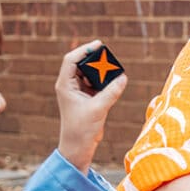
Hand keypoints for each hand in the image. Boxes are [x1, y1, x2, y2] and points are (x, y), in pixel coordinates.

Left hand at [56, 41, 127, 173]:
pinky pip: (95, 83)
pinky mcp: (86, 98)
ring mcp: (78, 91)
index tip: (99, 44)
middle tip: (110, 58)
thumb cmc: (82, 129)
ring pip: (89, 73)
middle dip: (95, 59)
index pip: (71, 60)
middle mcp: (69, 85)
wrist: (79, 146)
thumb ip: (111, 92)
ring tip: (113, 70)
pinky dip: (104, 81)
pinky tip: (114, 82)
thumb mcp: (98, 108)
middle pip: (81, 64)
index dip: (84, 49)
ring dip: (101, 71)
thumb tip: (123, 77)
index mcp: (65, 85)